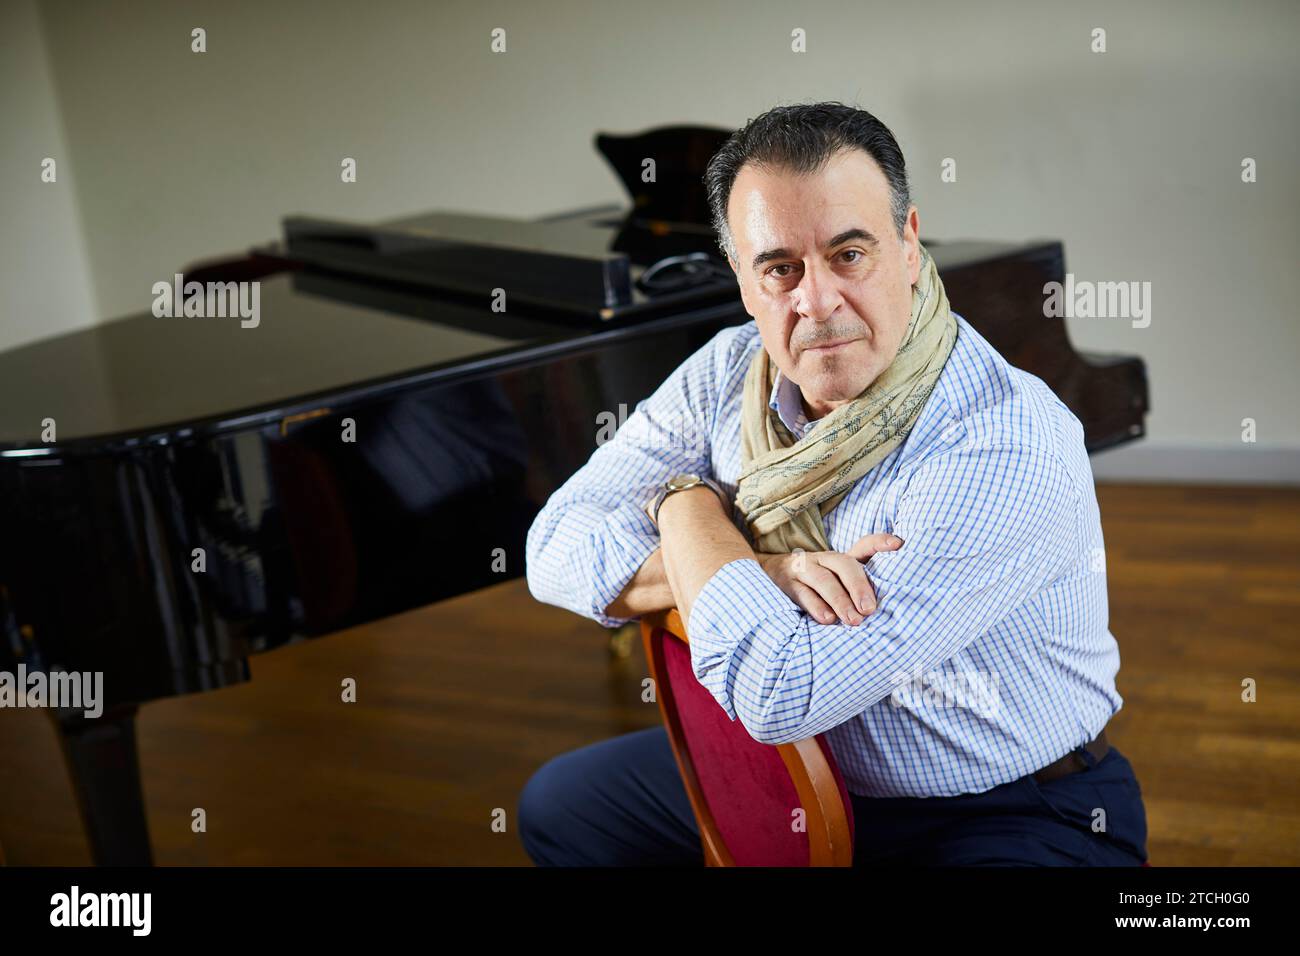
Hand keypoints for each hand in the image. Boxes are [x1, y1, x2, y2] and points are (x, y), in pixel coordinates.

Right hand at [755, 532, 903, 625]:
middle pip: (844, 564)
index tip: (898, 544)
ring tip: (853, 620)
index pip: (864, 545)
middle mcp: (822, 559)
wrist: (766, 577)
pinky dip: (815, 606)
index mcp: (839, 559)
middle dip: (859, 586)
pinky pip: (801, 592)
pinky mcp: (785, 583)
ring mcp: (802, 569)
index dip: (880, 543)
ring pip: (823, 579)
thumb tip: (882, 610)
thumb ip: (858, 589)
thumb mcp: (836, 584)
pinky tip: (827, 619)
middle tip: (870, 610)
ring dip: (840, 600)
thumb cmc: (813, 587)